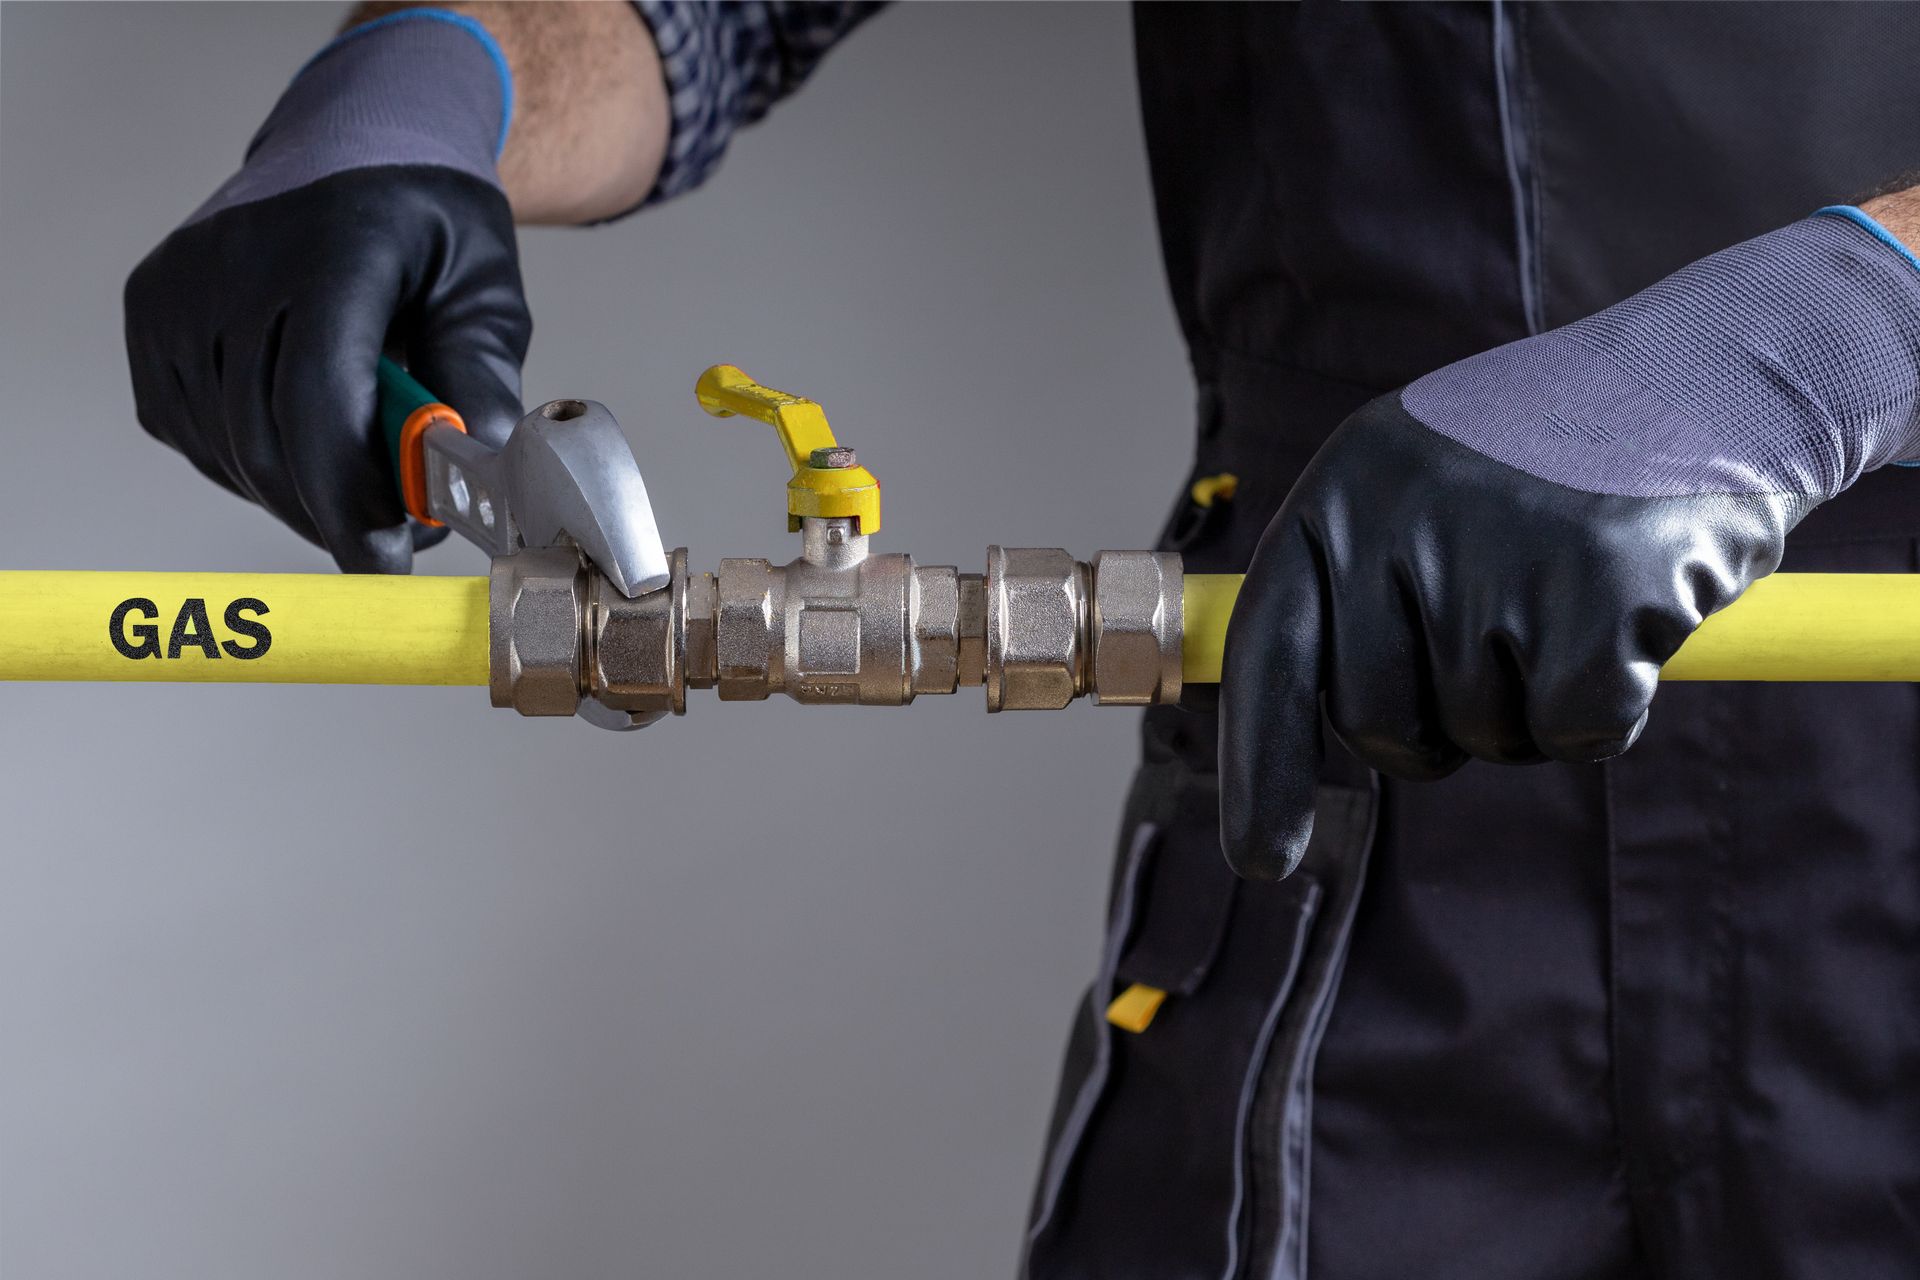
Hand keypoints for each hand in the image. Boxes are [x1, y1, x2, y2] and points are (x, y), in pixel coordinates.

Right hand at [123, 10, 527, 571]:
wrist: (352, 148)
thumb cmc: (427, 223)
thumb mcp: (486, 285)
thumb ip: (482, 376)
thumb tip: (480, 465)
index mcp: (328, 248)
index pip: (319, 400)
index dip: (352, 498)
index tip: (388, 561)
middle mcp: (233, 265)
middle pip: (271, 442)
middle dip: (339, 511)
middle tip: (400, 532)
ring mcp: (178, 293)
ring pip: (232, 453)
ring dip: (303, 493)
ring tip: (365, 471)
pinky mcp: (150, 324)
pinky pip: (201, 439)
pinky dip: (259, 465)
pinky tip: (308, 438)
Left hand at [1219, 208, 1919, 878]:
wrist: (1717, 374)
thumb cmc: (1563, 453)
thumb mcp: (1428, 483)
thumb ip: (1364, 584)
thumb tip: (1309, 724)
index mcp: (1344, 487)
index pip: (1272, 651)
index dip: (1261, 767)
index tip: (1261, 858)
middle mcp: (1399, 519)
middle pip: (1376, 721)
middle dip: (1437, 730)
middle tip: (1506, 650)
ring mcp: (1494, 557)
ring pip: (1482, 734)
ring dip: (1534, 703)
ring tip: (1574, 594)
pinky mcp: (1594, 601)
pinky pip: (1578, 734)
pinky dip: (1613, 709)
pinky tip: (1637, 616)